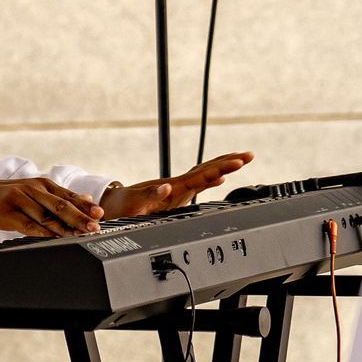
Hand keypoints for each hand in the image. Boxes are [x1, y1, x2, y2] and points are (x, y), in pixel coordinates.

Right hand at [0, 177, 103, 238]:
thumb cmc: (10, 198)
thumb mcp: (35, 192)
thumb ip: (60, 197)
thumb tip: (87, 199)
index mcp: (42, 184)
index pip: (67, 195)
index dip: (85, 205)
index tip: (99, 214)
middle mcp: (32, 189)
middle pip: (59, 205)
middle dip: (79, 216)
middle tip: (94, 226)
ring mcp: (18, 200)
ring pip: (46, 216)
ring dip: (64, 227)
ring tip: (79, 235)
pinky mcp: (7, 214)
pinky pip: (28, 225)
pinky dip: (43, 232)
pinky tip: (55, 238)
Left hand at [99, 151, 253, 220]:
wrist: (111, 206)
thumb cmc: (122, 206)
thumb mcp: (134, 204)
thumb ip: (150, 196)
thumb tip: (166, 187)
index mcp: (172, 188)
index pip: (200, 176)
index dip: (219, 169)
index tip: (236, 163)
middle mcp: (177, 186)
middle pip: (206, 170)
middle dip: (228, 162)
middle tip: (249, 155)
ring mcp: (177, 189)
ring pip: (204, 174)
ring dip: (223, 167)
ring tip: (243, 159)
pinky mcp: (175, 195)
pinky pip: (198, 184)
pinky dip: (212, 179)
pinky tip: (221, 178)